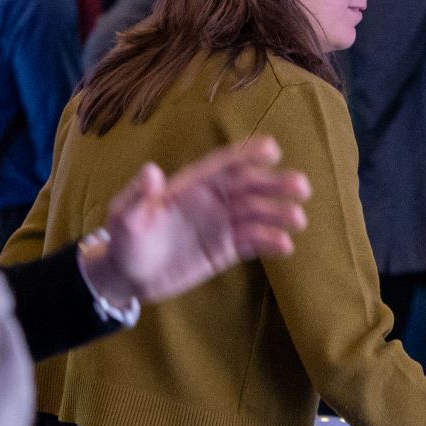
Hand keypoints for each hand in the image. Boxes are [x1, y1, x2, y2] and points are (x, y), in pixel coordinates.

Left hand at [83, 137, 310, 304]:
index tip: (273, 148)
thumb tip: (152, 171)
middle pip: (250, 187)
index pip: (224, 165)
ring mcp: (222, 225)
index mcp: (192, 185)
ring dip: (279, 214)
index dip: (247, 154)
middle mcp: (213, 201)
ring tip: (298, 220)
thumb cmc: (124, 240)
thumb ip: (139, 196)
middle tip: (302, 187)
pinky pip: (253, 243)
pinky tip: (285, 246)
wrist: (127, 276)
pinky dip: (270, 243)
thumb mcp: (124, 217)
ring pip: (257, 214)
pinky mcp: (226, 250)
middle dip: (275, 184)